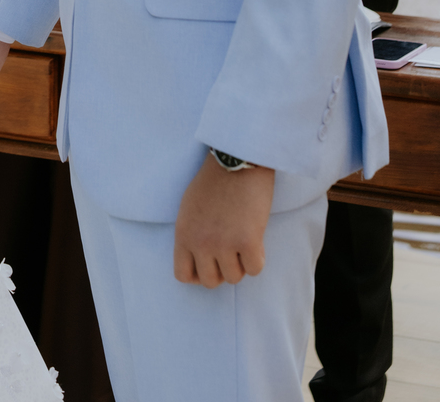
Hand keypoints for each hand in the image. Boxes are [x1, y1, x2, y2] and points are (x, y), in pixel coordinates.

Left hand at [173, 156, 274, 287]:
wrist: (237, 158)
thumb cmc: (214, 179)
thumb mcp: (189, 207)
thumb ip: (191, 234)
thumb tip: (199, 258)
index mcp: (183, 233)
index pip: (183, 275)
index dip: (198, 273)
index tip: (209, 263)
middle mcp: (201, 243)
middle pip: (210, 281)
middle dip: (221, 269)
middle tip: (229, 251)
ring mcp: (224, 244)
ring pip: (234, 278)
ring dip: (240, 262)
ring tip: (242, 239)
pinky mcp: (248, 241)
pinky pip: (254, 269)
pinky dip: (257, 257)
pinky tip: (255, 238)